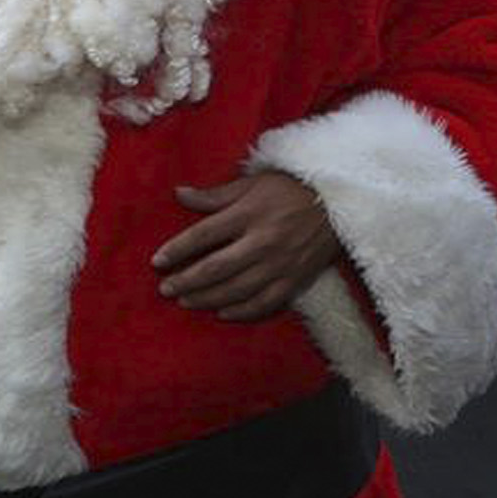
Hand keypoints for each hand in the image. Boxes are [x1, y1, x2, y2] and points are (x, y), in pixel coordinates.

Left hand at [151, 173, 342, 322]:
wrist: (339, 204)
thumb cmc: (291, 189)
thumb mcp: (253, 184)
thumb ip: (216, 195)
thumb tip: (179, 194)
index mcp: (250, 213)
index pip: (204, 235)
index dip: (178, 249)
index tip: (157, 262)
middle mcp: (263, 241)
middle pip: (216, 268)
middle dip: (186, 280)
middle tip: (165, 289)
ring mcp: (280, 264)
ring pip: (236, 290)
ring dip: (207, 298)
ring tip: (185, 301)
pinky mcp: (295, 280)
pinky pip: (264, 303)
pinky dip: (241, 311)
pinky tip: (222, 313)